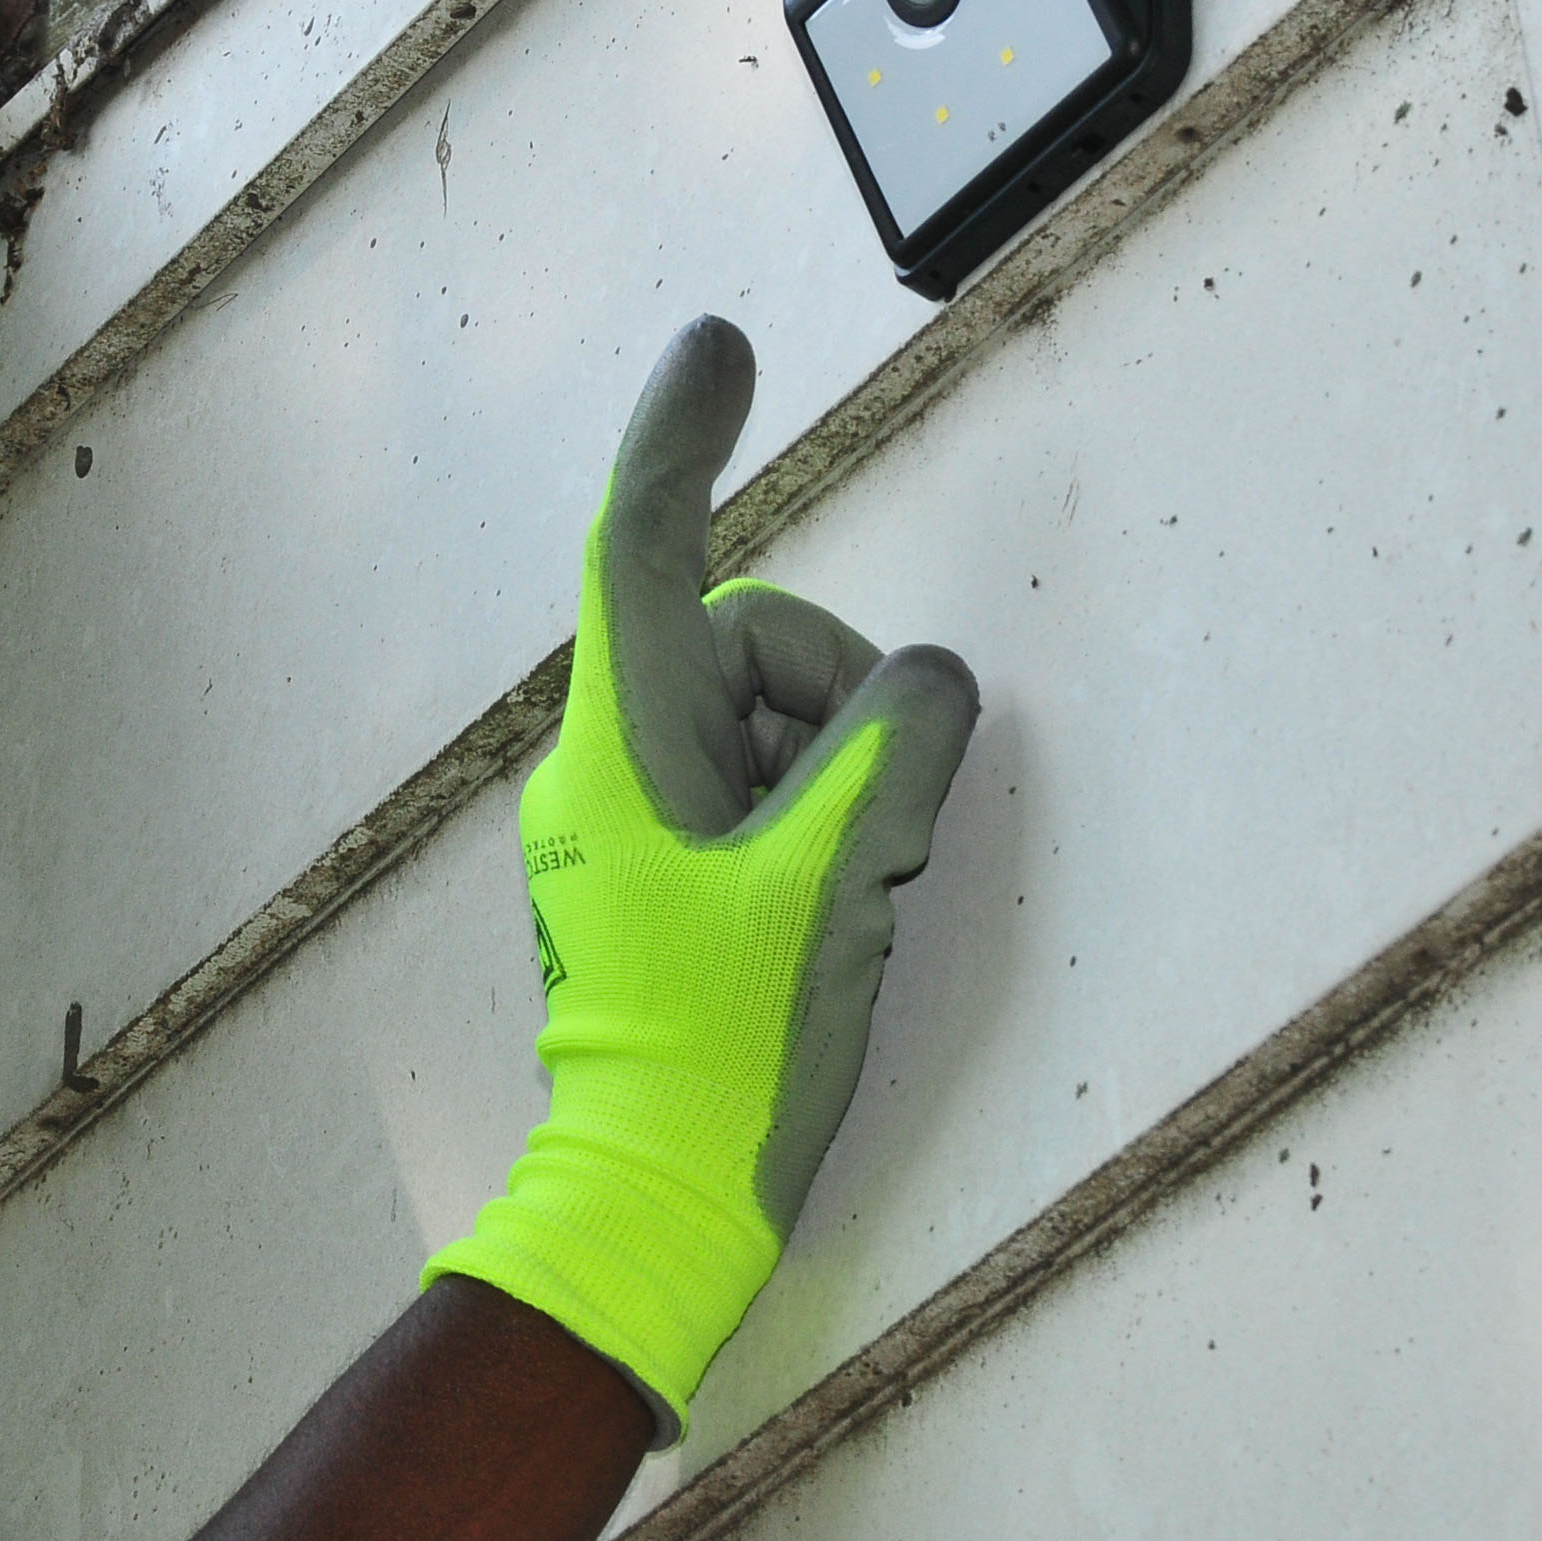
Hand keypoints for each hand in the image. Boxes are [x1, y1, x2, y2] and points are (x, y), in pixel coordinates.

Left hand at [426, 316, 978, 1433]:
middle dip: (835, 693)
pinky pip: (770, 786)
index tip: (722, 346)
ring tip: (847, 889)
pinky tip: (835, 913)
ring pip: (777, 715)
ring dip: (842, 771)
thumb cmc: (727, 1043)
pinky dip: (824, 819)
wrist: (661, 1194)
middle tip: (865, 826)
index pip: (642, 542)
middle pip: (747, 635)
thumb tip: (923, 686)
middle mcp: (618, 758)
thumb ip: (893, 751)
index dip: (683, 433)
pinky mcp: (674, 874)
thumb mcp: (834, 879)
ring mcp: (643, 819)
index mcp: (626, 738)